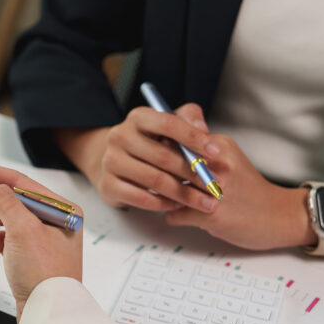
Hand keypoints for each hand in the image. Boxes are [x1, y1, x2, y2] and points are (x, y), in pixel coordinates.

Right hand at [0, 160, 81, 320]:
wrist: (48, 315)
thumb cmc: (48, 277)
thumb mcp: (24, 230)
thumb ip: (1, 201)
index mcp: (58, 208)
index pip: (15, 181)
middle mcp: (49, 220)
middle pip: (2, 199)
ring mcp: (37, 238)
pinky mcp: (25, 255)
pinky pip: (0, 238)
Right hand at [55, 103, 221, 212]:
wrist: (116, 163)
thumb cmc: (152, 143)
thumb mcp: (169, 126)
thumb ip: (188, 119)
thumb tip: (203, 129)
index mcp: (138, 117)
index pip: (167, 123)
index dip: (193, 138)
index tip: (216, 153)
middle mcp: (119, 136)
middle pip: (163, 156)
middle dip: (194, 173)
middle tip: (215, 185)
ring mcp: (110, 161)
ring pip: (154, 180)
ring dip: (184, 193)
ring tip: (204, 202)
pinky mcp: (107, 185)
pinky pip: (141, 198)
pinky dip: (163, 204)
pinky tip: (178, 206)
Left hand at [164, 135, 315, 249]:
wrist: (280, 215)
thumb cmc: (247, 187)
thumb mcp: (227, 156)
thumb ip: (198, 147)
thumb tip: (161, 138)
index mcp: (219, 146)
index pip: (177, 132)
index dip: (160, 142)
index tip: (153, 150)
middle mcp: (217, 164)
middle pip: (166, 160)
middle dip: (155, 170)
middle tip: (152, 176)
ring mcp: (214, 190)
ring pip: (167, 188)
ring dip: (162, 194)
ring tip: (166, 197)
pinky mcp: (212, 215)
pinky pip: (174, 214)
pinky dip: (173, 216)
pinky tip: (179, 214)